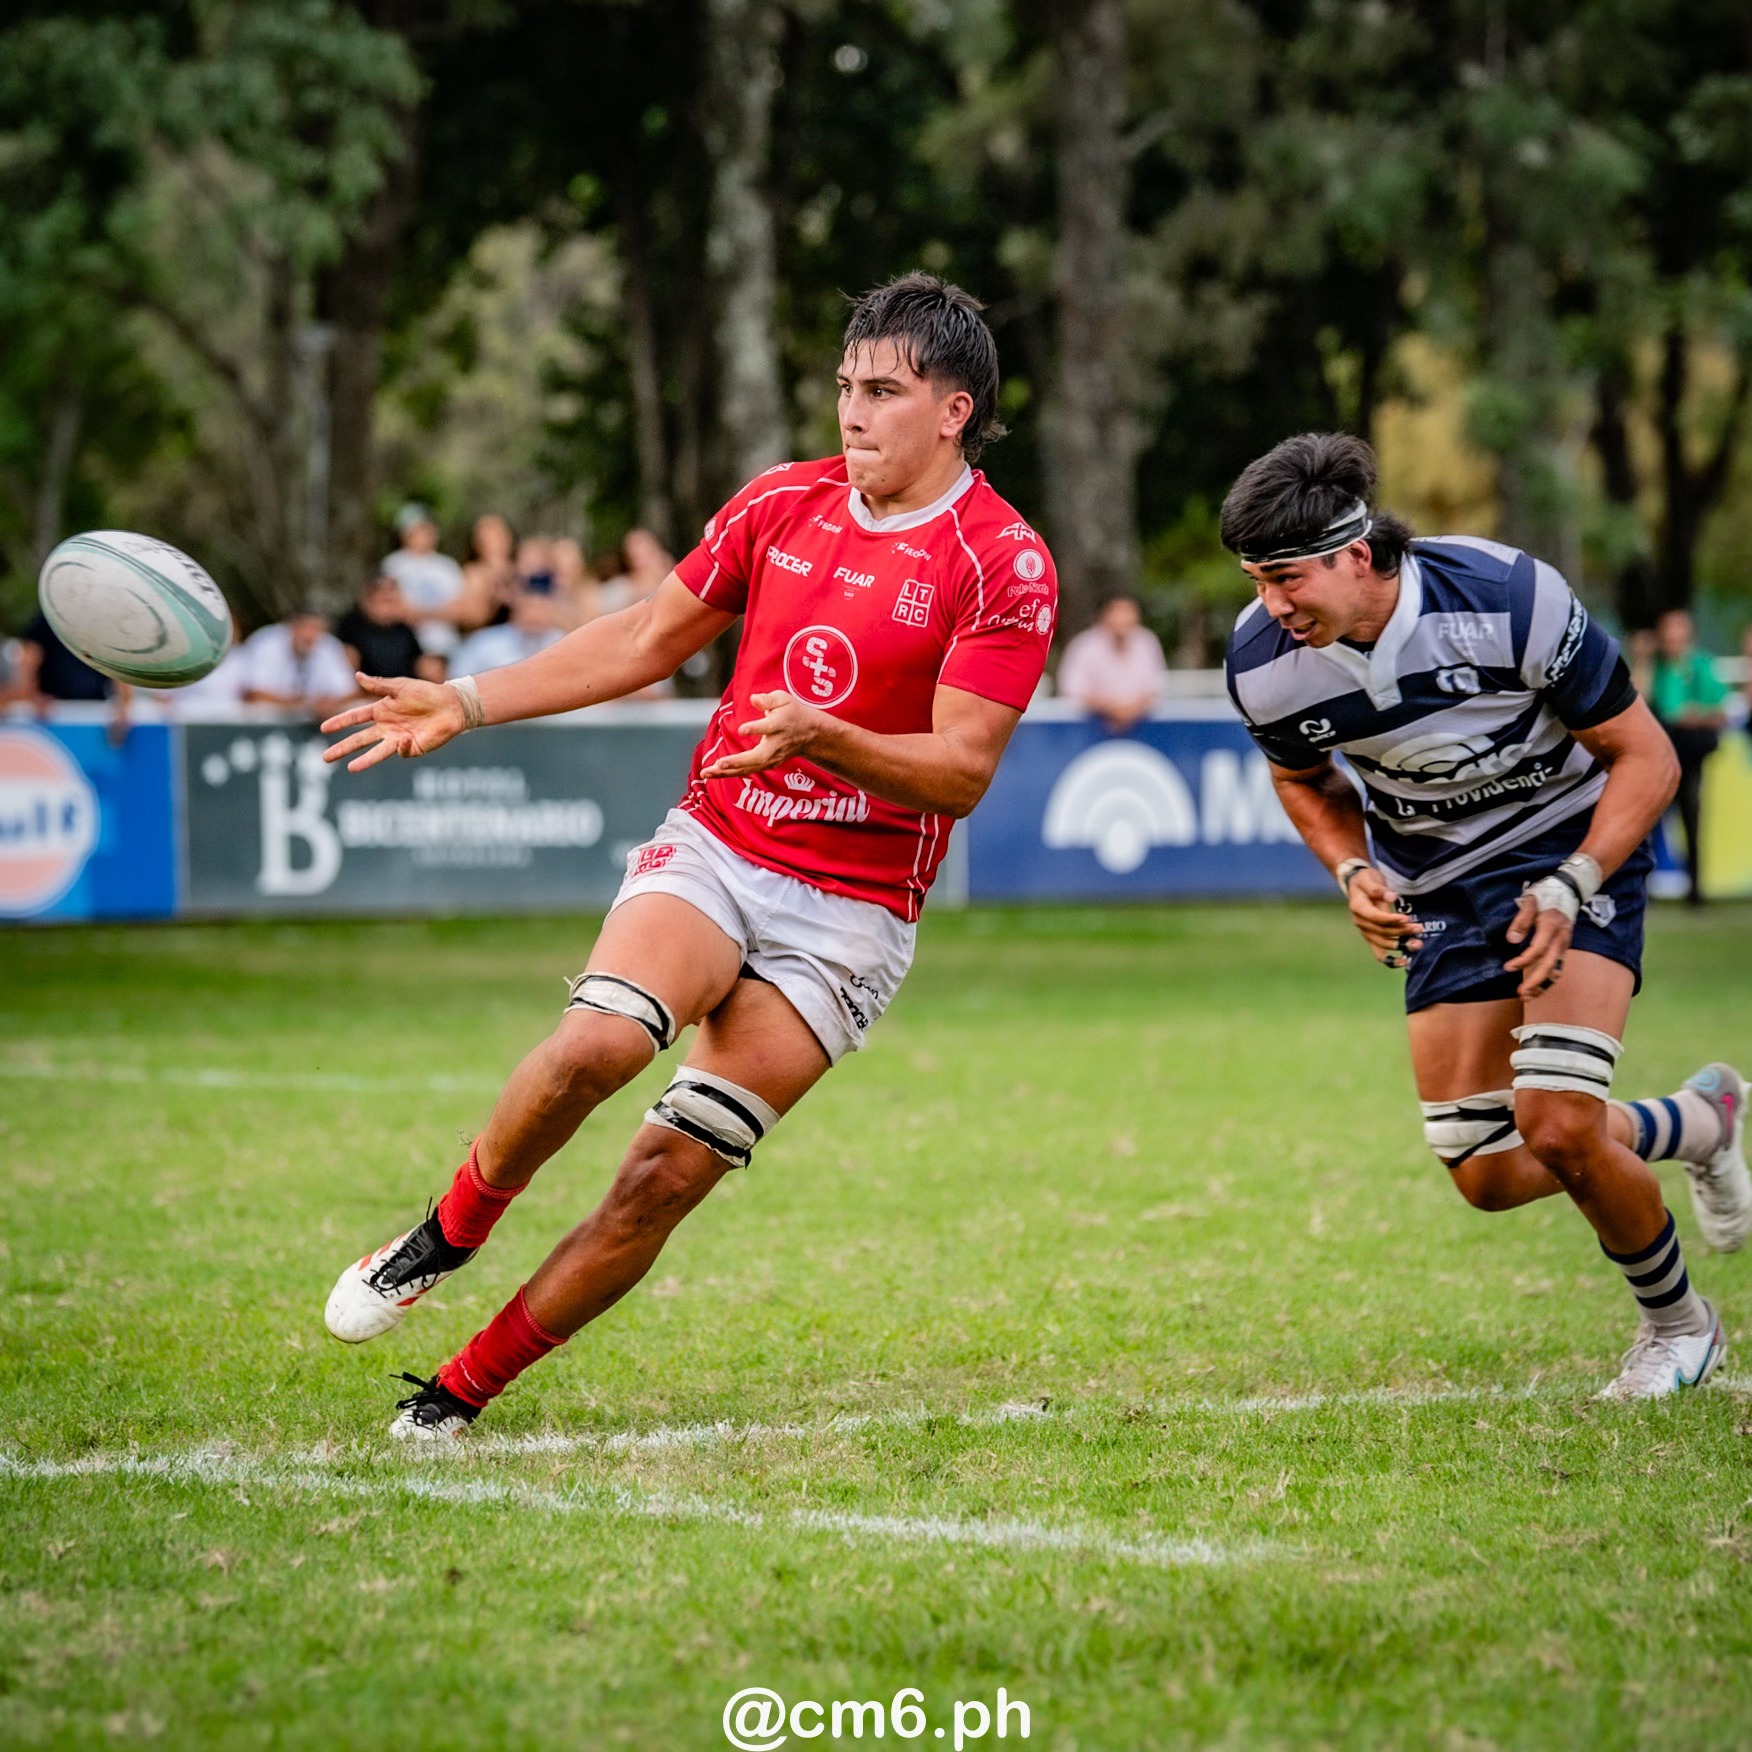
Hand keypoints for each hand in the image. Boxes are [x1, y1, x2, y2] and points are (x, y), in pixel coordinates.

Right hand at [320, 674, 464, 770]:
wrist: (452, 705)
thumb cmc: (426, 693)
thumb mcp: (400, 686)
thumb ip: (378, 685)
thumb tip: (356, 676)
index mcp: (381, 710)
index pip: (355, 718)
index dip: (340, 722)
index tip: (323, 728)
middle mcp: (386, 727)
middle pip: (360, 739)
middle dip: (343, 748)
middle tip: (325, 758)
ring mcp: (398, 739)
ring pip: (376, 752)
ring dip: (364, 761)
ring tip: (350, 769)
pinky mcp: (412, 748)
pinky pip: (401, 751)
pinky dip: (400, 747)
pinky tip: (404, 738)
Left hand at [700, 691, 827, 778]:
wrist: (811, 734)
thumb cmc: (793, 712)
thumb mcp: (784, 699)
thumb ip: (767, 699)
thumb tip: (753, 699)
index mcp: (780, 724)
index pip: (768, 727)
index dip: (756, 728)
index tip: (742, 729)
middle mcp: (775, 744)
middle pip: (757, 757)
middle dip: (738, 762)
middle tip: (720, 763)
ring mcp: (771, 758)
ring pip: (749, 768)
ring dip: (727, 772)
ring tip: (705, 773)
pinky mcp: (766, 764)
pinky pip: (746, 771)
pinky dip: (729, 774)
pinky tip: (711, 774)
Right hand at [1346, 866, 1422, 966]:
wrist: (1358, 886)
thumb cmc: (1365, 880)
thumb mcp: (1369, 878)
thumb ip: (1378, 888)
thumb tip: (1392, 897)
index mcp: (1358, 908)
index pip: (1375, 917)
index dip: (1391, 919)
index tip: (1407, 918)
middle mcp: (1360, 923)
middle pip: (1382, 931)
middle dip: (1402, 932)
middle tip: (1419, 928)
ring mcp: (1366, 932)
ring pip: (1383, 943)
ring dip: (1401, 944)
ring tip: (1418, 943)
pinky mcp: (1372, 937)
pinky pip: (1379, 952)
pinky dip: (1391, 959)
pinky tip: (1404, 962)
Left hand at [1504, 891, 1572, 997]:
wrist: (1569, 891)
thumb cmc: (1546, 896)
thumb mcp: (1530, 902)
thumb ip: (1521, 920)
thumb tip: (1512, 940)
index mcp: (1551, 926)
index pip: (1538, 949)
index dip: (1523, 961)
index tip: (1508, 967)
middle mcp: (1561, 938)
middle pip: (1550, 965)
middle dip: (1535, 981)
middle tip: (1521, 993)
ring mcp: (1564, 945)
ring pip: (1557, 970)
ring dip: (1543, 985)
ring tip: (1527, 996)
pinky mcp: (1564, 949)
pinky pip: (1558, 968)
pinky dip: (1548, 980)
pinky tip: (1536, 989)